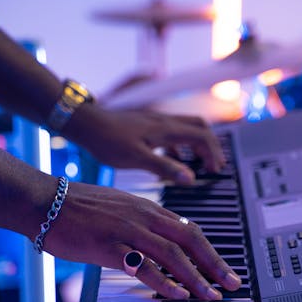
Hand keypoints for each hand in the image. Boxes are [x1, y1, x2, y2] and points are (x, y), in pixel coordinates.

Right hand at [41, 181, 240, 299]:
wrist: (44, 202)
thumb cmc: (76, 208)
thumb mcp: (117, 210)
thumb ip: (140, 224)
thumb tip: (158, 243)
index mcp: (147, 208)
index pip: (189, 230)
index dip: (210, 251)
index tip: (222, 268)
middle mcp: (143, 217)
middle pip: (190, 241)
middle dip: (214, 264)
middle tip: (230, 283)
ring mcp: (127, 230)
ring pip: (173, 255)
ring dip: (196, 277)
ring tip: (210, 295)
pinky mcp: (109, 246)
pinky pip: (144, 265)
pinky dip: (164, 281)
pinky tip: (177, 294)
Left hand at [72, 107, 226, 185]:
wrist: (86, 123)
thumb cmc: (108, 140)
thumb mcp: (137, 158)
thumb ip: (165, 168)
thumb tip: (191, 179)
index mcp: (166, 129)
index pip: (202, 136)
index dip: (213, 153)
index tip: (215, 170)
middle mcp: (164, 122)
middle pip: (199, 128)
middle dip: (210, 146)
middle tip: (213, 166)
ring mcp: (155, 122)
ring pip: (186, 129)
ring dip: (195, 146)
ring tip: (196, 166)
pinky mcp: (146, 126)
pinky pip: (171, 134)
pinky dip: (178, 147)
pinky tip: (171, 161)